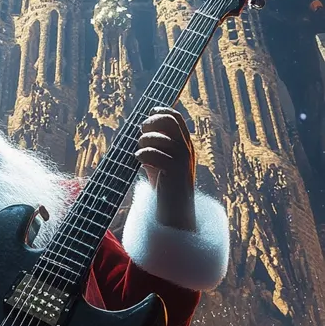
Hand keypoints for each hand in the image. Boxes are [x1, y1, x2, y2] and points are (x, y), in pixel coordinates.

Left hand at [135, 106, 195, 230]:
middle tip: (141, 132)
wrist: (174, 213)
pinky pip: (154, 153)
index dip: (161, 111)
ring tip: (139, 152)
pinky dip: (143, 154)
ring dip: (144, 141)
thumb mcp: (160, 162)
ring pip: (160, 137)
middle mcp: (187, 150)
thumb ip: (155, 147)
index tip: (149, 113)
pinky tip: (139, 160)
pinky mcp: (174, 171)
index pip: (176, 118)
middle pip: (169, 121)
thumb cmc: (164, 188)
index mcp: (185, 145)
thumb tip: (142, 130)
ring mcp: (182, 160)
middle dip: (152, 122)